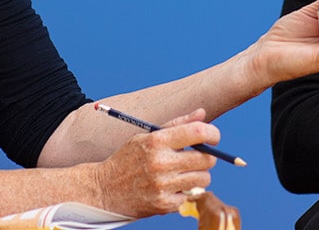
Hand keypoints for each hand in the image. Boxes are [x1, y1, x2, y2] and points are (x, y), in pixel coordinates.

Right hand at [89, 109, 219, 216]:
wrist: (105, 190)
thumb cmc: (128, 159)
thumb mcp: (147, 136)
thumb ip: (177, 124)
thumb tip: (202, 114)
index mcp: (156, 141)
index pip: (197, 132)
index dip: (212, 134)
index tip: (213, 138)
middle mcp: (161, 163)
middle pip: (206, 159)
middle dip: (207, 158)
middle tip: (197, 158)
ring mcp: (163, 186)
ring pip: (203, 179)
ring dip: (198, 176)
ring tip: (182, 173)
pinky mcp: (164, 204)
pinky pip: (190, 196)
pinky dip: (185, 192)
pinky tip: (170, 188)